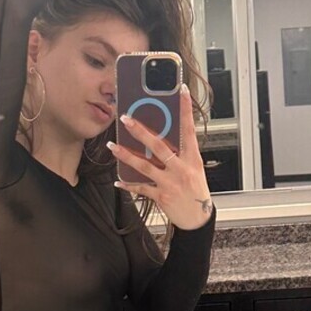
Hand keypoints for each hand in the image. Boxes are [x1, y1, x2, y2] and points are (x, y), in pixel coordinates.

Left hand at [108, 85, 213, 230]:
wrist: (198, 219)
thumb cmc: (196, 190)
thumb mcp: (194, 168)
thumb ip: (181, 153)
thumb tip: (161, 137)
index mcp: (192, 158)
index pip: (189, 130)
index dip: (186, 110)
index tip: (181, 91)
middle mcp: (181, 169)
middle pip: (159, 146)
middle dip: (141, 131)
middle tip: (126, 119)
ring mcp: (170, 183)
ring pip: (145, 166)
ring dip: (126, 155)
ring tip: (112, 146)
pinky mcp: (161, 196)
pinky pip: (141, 188)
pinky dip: (128, 185)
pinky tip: (117, 181)